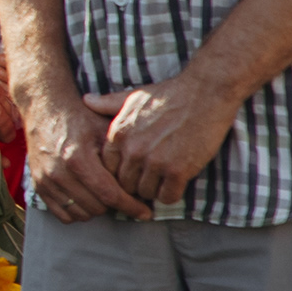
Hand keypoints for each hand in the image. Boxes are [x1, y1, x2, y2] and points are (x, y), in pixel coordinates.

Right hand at [15, 80, 134, 219]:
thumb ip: (122, 159)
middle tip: (121, 193)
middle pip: (97, 207)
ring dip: (96, 208)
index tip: (145, 213)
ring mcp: (46, 181)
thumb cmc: (80, 120)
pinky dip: (78, 211)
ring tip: (102, 193)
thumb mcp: (106, 132)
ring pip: (81, 214)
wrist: (46, 111)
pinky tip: (86, 198)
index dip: (131, 206)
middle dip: (113, 204)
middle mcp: (59, 173)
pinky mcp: (38, 186)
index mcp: (78, 159)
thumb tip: (143, 183)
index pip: (109, 194)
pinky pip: (63, 215)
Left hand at [96, 76, 241, 209]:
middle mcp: (133, 150)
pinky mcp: (178, 171)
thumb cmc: (170, 94)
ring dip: (155, 190)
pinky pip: (167, 197)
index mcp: (118, 135)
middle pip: (125, 185)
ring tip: (164, 179)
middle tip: (150, 179)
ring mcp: (155, 161)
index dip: (120, 173)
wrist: (205, 92)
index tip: (132, 172)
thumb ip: (108, 104)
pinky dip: (172, 194)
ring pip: (145, 193)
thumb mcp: (133, 97)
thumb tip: (86, 100)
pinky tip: (177, 183)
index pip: (107, 170)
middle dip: (136, 184)